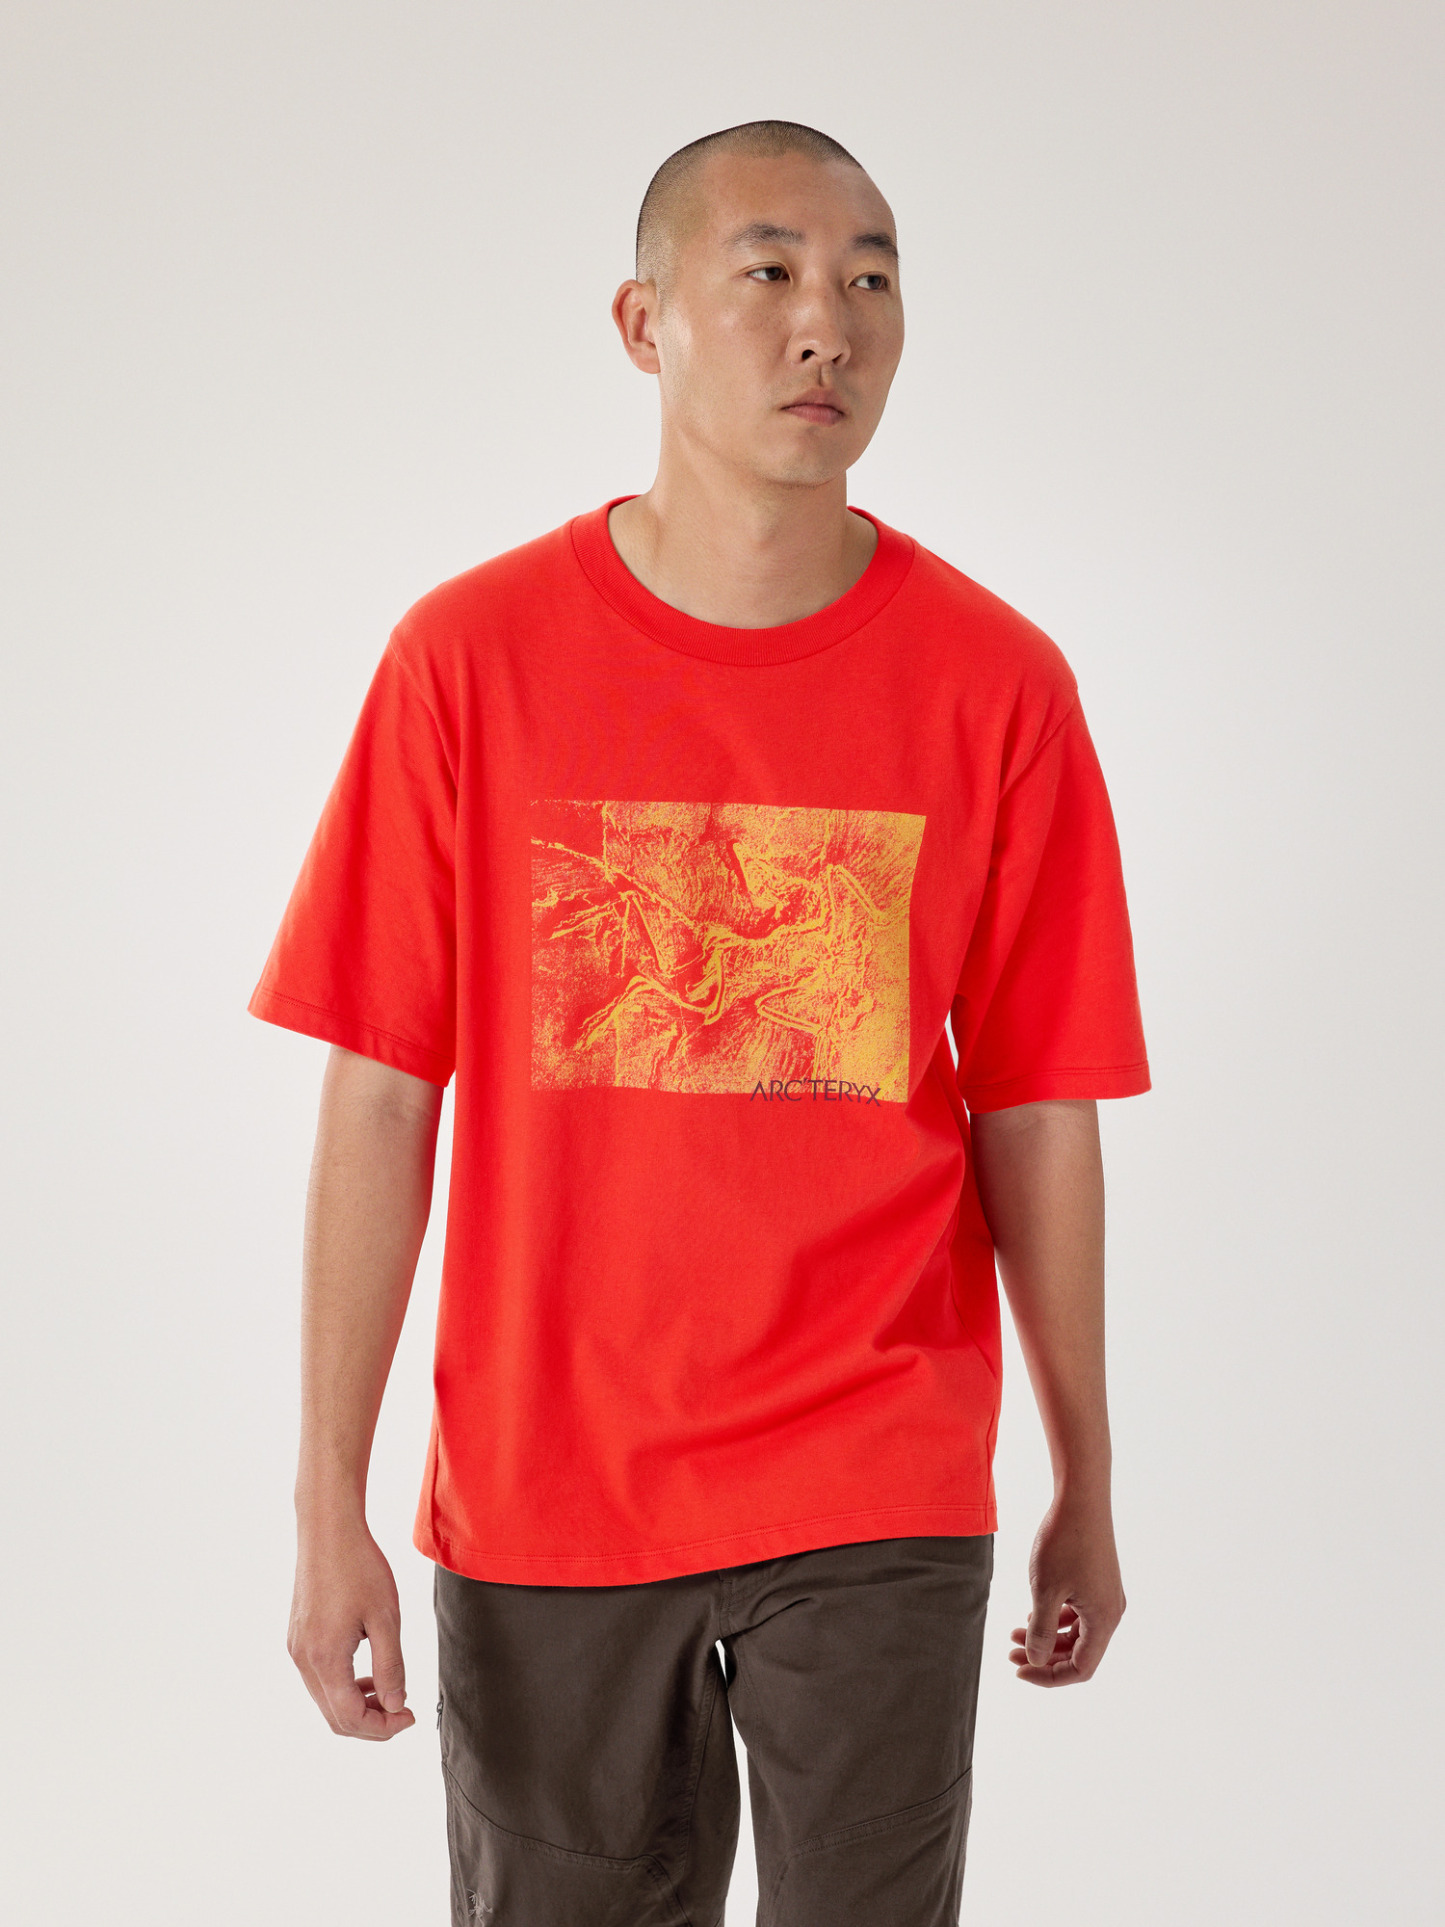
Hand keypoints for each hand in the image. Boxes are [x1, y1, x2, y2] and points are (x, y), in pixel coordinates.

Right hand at [288, 1518, 416, 1738]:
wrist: (328, 1530)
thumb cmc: (359, 1567)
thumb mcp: (385, 1617)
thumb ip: (390, 1666)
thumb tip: (395, 1706)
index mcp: (325, 1658)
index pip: (350, 1717)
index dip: (383, 1727)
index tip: (411, 1717)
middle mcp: (303, 1660)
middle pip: (334, 1717)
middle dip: (372, 1723)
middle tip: (404, 1712)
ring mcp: (296, 1649)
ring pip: (326, 1700)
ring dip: (358, 1705)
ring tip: (390, 1691)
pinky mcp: (298, 1638)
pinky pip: (320, 1679)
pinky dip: (344, 1686)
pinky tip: (369, 1672)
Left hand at [1008, 1495, 1125, 1686]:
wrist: (1081, 1499)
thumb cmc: (1064, 1542)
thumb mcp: (1045, 1590)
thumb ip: (1040, 1630)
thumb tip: (1035, 1660)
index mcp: (1104, 1620)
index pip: (1081, 1668)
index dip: (1049, 1676)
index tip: (1019, 1670)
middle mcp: (1110, 1611)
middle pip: (1079, 1653)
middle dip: (1044, 1657)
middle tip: (1011, 1654)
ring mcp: (1105, 1595)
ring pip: (1076, 1632)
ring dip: (1047, 1637)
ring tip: (1014, 1632)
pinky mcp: (1098, 1580)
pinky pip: (1078, 1613)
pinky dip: (1055, 1618)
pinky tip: (1032, 1611)